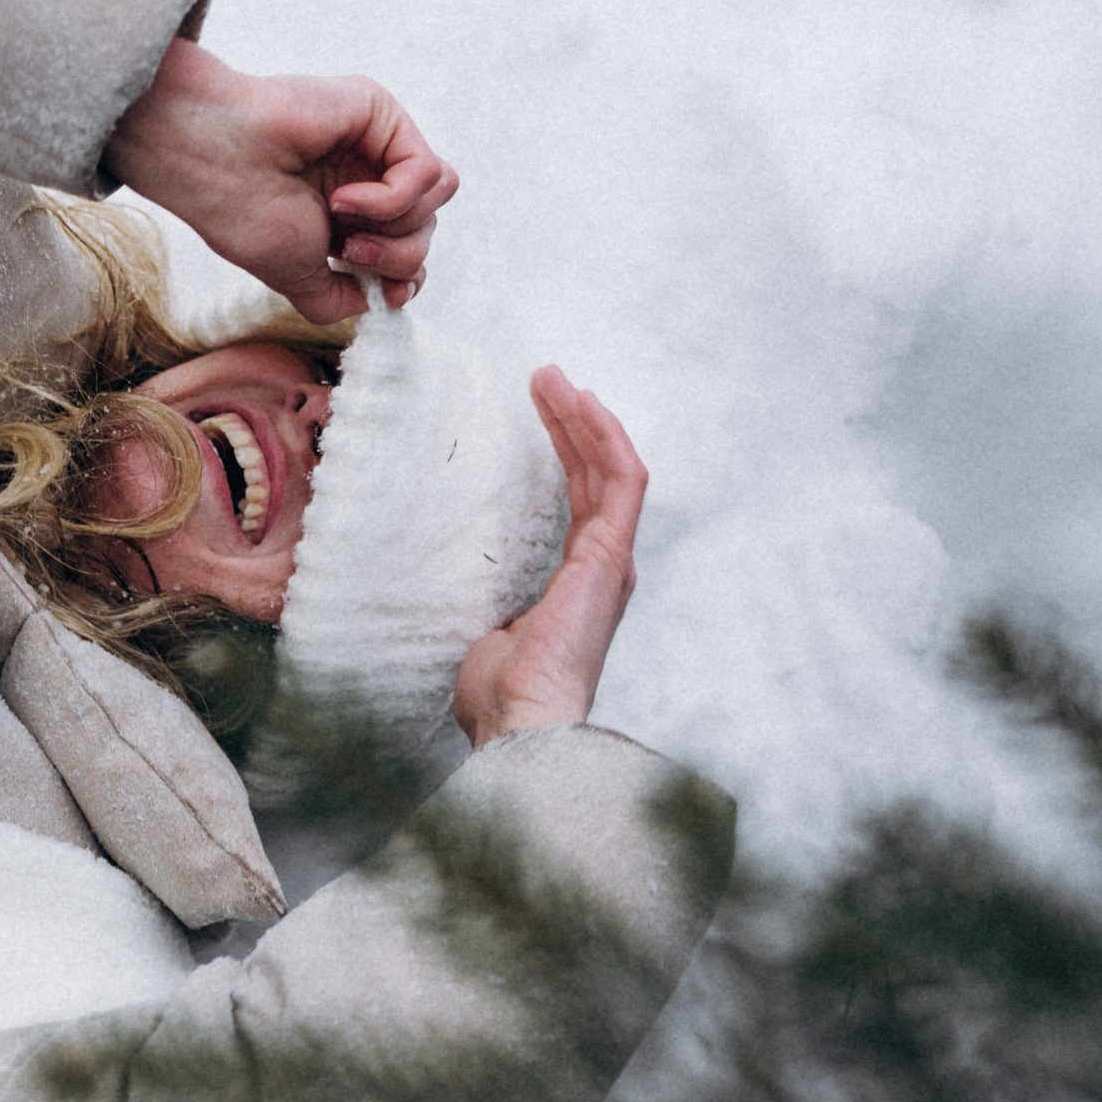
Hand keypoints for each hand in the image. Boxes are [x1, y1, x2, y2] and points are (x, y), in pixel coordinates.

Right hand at [102, 39, 458, 324]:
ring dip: (396, 226)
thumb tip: (382, 299)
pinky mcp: (382, 114)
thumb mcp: (299, 278)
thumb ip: (342, 298)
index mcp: (344, 212)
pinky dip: (390, 199)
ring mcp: (374, 143)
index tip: (387, 293)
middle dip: (397, 256)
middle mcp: (363, 175)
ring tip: (344, 223)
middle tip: (346, 253)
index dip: (408, 274)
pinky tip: (343, 198)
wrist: (214, 164)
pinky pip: (426, 171)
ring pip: (438, 197)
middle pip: (427, 226)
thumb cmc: (243, 214)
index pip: (408, 244)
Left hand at [453, 367, 646, 744]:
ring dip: (585, 419)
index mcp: (578, 584)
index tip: (541, 412)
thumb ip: (493, 611)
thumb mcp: (489, 636)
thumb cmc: (501, 697)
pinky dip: (605, 437)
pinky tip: (582, 403)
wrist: (520, 723)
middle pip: (594, 476)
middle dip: (572, 423)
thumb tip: (479, 611)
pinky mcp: (611, 554)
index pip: (577, 501)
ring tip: (553, 378)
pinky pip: (623, 480)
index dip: (563, 453)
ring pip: (610, 469)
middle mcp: (603, 568)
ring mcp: (611, 559)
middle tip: (544, 378)